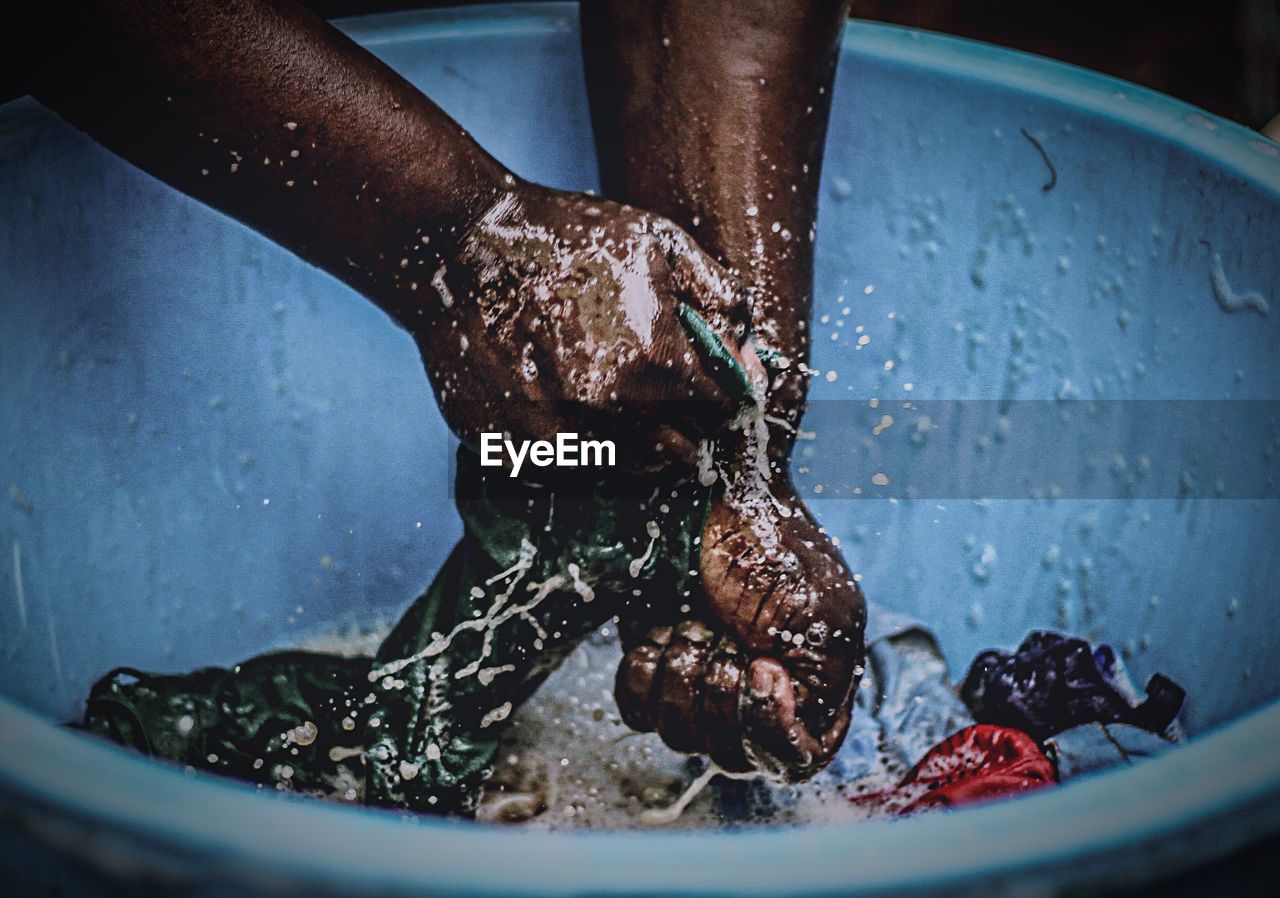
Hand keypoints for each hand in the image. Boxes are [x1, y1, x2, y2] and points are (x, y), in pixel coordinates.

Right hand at [414, 180, 757, 472]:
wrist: (460, 248)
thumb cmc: (566, 238)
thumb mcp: (659, 243)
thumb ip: (719, 299)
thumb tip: (752, 359)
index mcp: (657, 365)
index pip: (724, 412)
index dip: (725, 397)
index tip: (711, 386)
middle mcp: (612, 414)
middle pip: (682, 454)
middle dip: (688, 429)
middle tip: (671, 401)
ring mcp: (559, 437)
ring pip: (628, 471)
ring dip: (638, 446)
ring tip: (622, 404)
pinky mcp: (513, 450)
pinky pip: (570, 471)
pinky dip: (583, 450)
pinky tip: (572, 408)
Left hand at [615, 470, 865, 781]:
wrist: (702, 494)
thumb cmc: (770, 542)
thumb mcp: (820, 610)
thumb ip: (820, 687)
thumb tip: (787, 727)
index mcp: (814, 690)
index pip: (797, 758)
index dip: (773, 730)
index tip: (760, 668)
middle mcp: (759, 700)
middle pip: (735, 755)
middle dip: (720, 692)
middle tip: (722, 634)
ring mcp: (704, 688)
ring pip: (682, 737)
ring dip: (682, 675)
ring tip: (692, 623)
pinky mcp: (655, 671)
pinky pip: (638, 712)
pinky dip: (644, 674)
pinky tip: (658, 632)